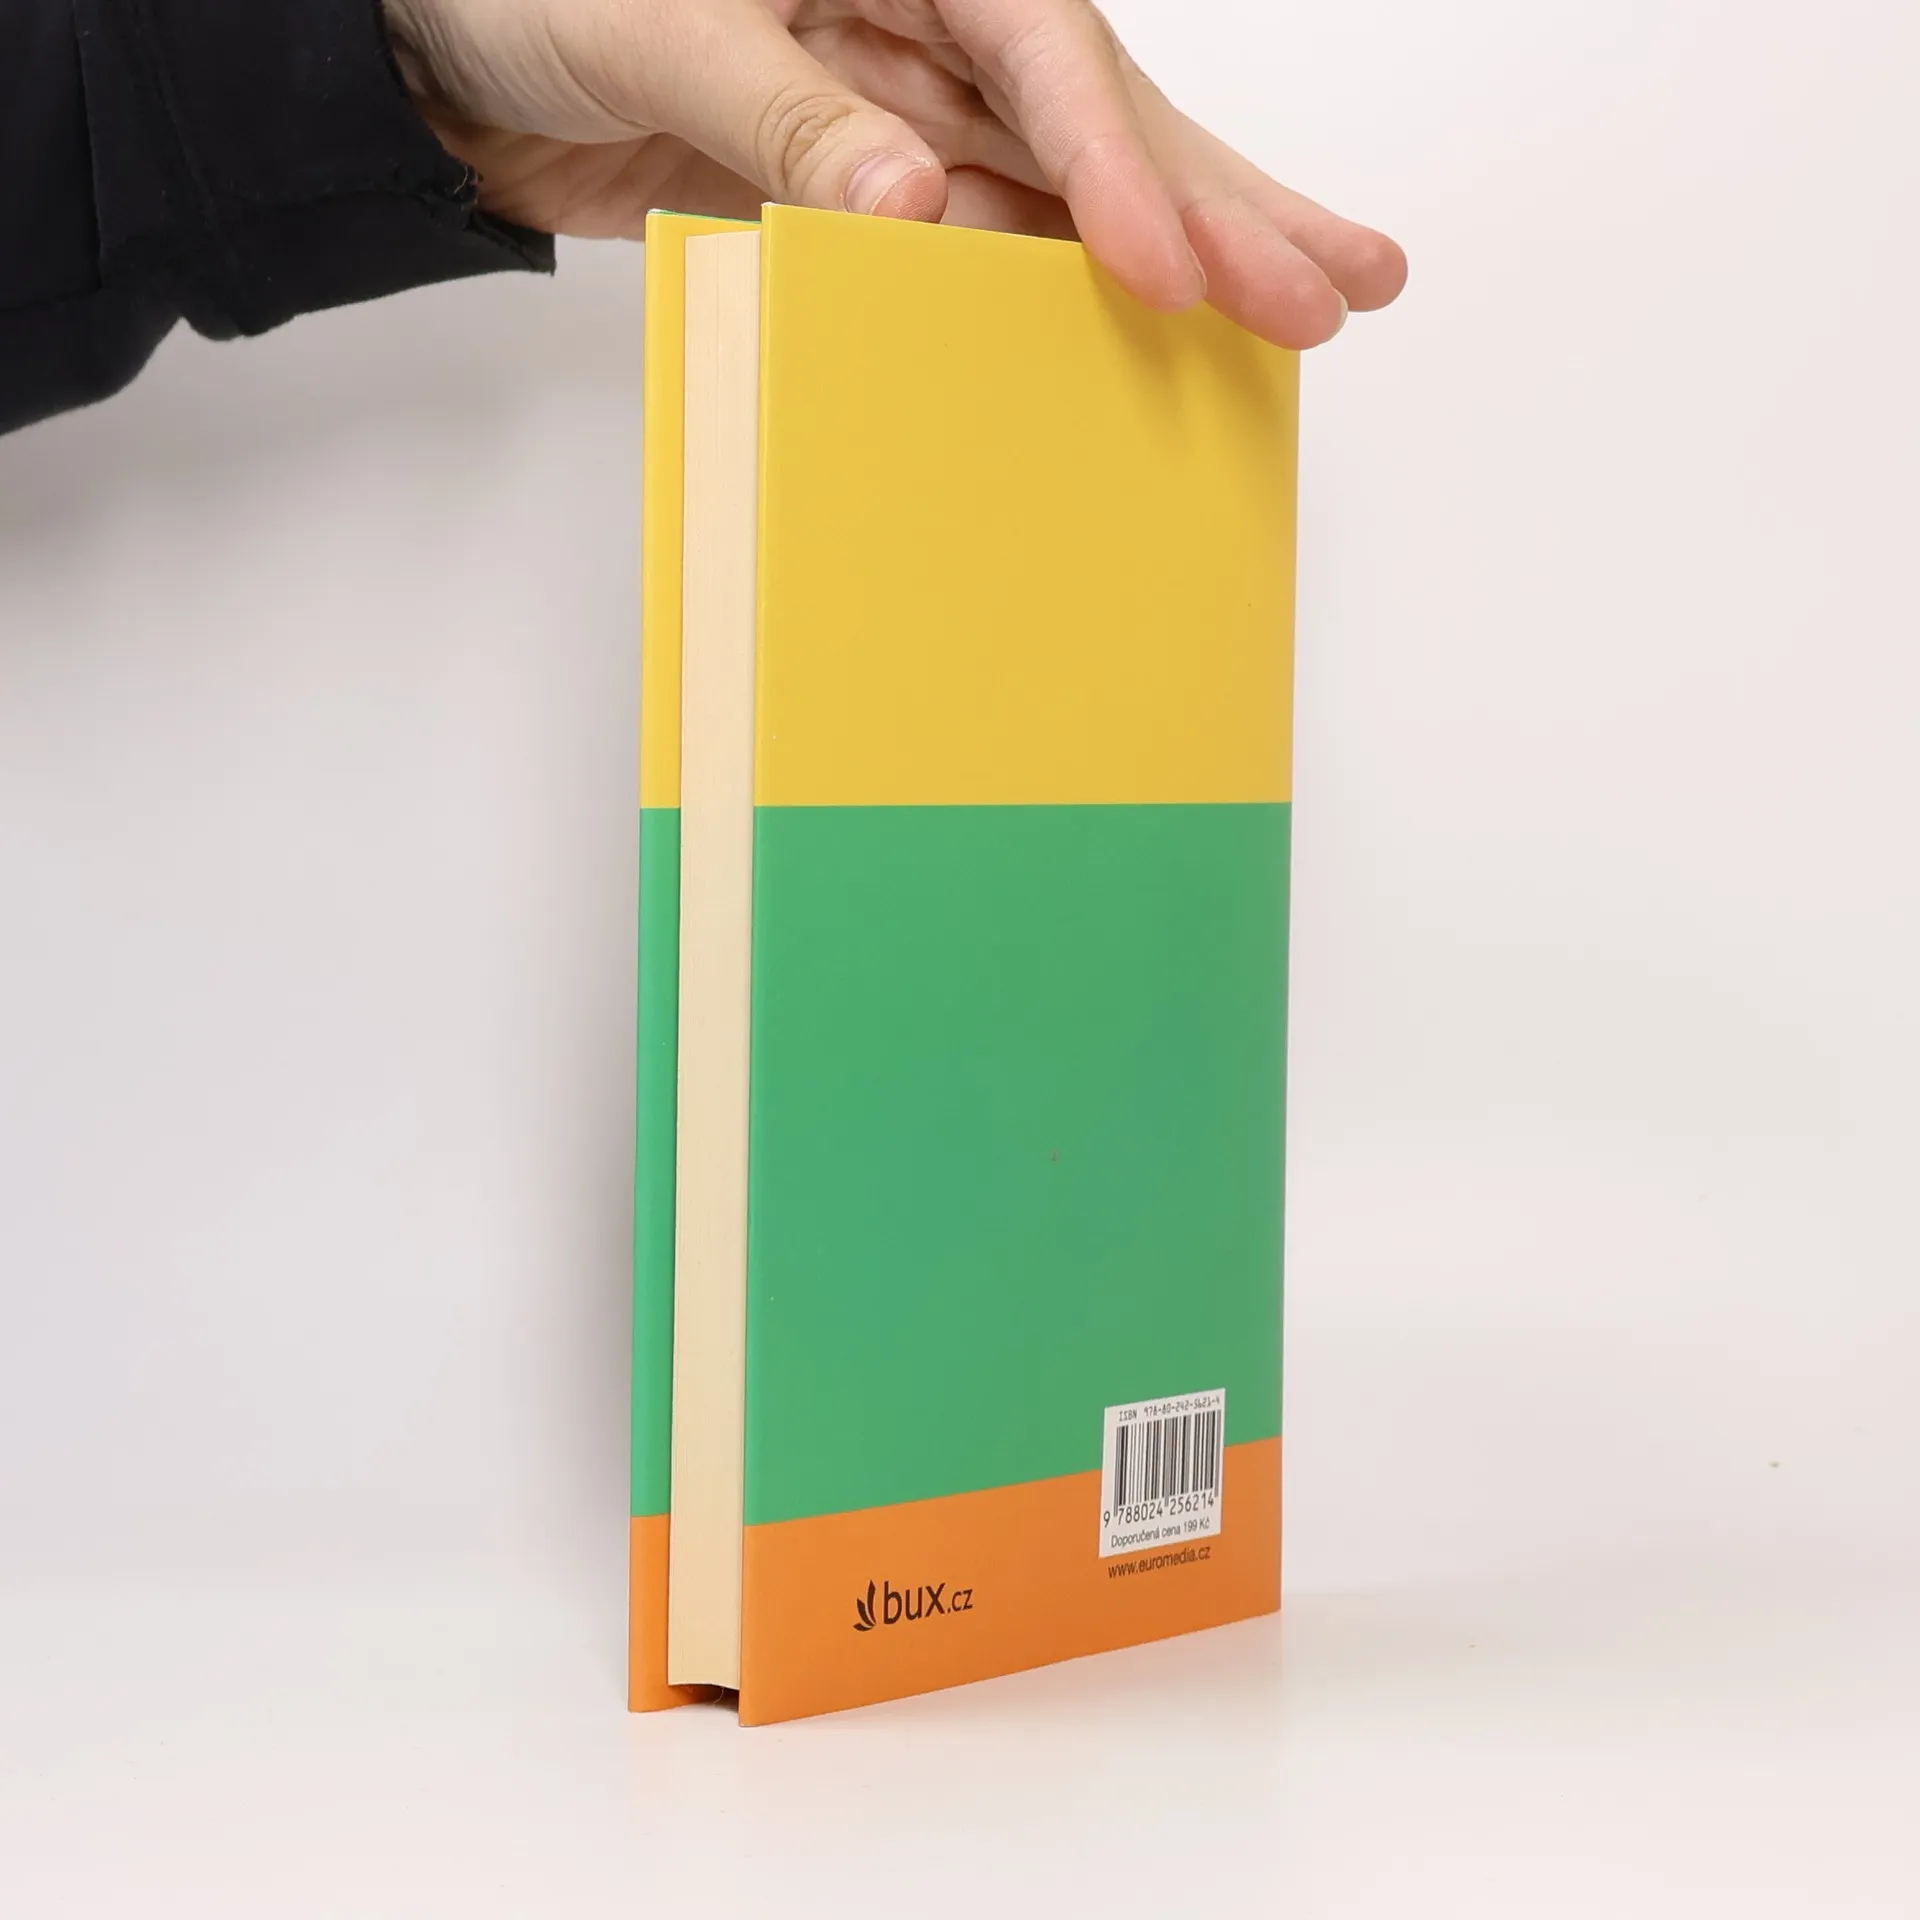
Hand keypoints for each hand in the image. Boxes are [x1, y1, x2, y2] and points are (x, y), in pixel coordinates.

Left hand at [383, 0, 1405, 348]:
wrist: (443, 51)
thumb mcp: (651, 28)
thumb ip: (782, 111)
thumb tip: (918, 195)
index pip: (1035, 49)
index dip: (1113, 163)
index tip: (1171, 267)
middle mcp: (922, 13)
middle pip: (1104, 113)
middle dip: (1225, 202)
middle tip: (1346, 283)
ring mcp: (910, 100)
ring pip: (1073, 184)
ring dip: (1189, 251)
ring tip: (1312, 305)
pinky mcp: (876, 176)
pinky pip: (993, 238)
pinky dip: (1068, 290)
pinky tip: (1156, 328)